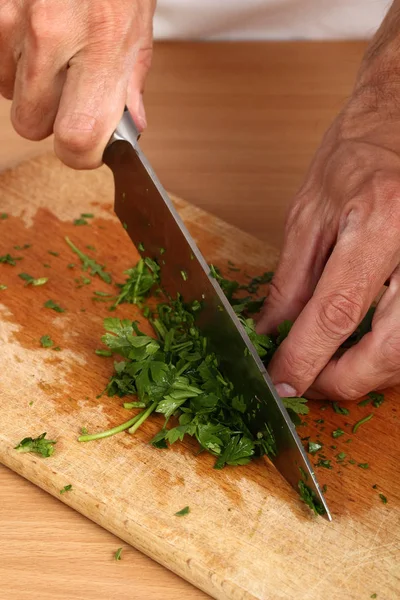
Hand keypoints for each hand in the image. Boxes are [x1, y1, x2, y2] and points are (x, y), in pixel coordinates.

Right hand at [0, 0, 154, 167]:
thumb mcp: (139, 26)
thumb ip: (131, 81)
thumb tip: (131, 126)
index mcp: (101, 47)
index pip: (77, 139)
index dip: (81, 154)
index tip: (88, 147)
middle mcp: (52, 37)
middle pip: (32, 126)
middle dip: (51, 121)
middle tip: (70, 95)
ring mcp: (14, 21)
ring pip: (11, 95)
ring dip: (32, 88)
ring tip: (56, 54)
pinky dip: (12, 62)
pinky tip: (34, 39)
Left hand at [257, 97, 399, 400]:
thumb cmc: (356, 159)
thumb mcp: (310, 215)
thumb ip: (291, 282)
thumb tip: (271, 331)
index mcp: (380, 225)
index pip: (338, 311)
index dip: (305, 357)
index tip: (280, 380)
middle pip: (389, 351)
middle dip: (341, 381)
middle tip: (304, 383)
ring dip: (365, 374)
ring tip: (325, 367)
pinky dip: (385, 357)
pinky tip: (359, 350)